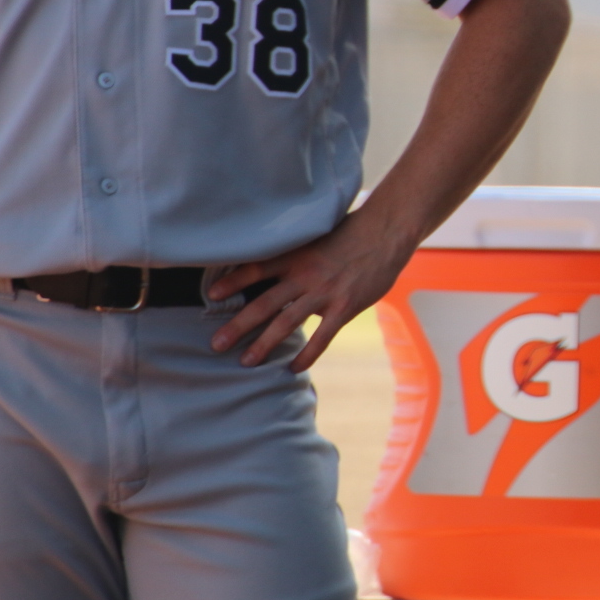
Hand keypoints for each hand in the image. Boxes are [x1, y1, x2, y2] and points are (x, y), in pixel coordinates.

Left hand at [209, 206, 415, 372]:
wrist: (387, 233)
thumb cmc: (353, 232)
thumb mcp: (318, 235)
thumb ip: (297, 253)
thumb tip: (276, 263)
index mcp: (296, 255)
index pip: (256, 269)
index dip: (233, 282)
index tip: (212, 295)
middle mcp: (305, 275)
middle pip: (264, 303)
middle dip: (238, 326)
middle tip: (216, 345)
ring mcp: (325, 292)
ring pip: (287, 322)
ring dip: (264, 344)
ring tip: (246, 362)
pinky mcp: (345, 307)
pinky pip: (322, 336)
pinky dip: (307, 354)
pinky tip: (293, 368)